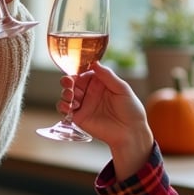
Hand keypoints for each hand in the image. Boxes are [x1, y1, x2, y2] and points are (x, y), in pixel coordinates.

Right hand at [66, 62, 154, 177]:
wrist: (130, 132)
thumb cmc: (131, 109)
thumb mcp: (122, 89)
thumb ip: (107, 76)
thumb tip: (94, 62)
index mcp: (99, 83)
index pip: (84, 73)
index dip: (78, 71)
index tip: (76, 71)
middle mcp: (89, 92)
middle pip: (72, 83)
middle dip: (67, 81)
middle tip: (69, 83)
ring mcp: (83, 105)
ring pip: (66, 95)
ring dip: (65, 93)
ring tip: (71, 96)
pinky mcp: (78, 117)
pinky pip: (65, 110)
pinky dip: (62, 106)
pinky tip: (69, 107)